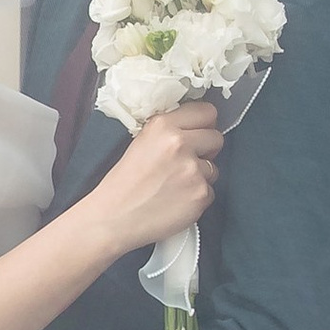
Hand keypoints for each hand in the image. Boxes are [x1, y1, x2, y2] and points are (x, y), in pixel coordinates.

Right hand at [91, 102, 221, 256]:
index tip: (199, 132)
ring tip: (175, 185)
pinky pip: (210, 191)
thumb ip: (168, 131)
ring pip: (214, 168)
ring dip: (200, 176)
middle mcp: (180, 143)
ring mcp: (193, 170)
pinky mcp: (201, 194)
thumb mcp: (140, 142)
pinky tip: (176, 201)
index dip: (203, 124)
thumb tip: (193, 129)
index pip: (206, 111)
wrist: (114, 218)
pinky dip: (196, 197)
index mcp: (162, 126)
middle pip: (216, 137)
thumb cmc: (122, 185)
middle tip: (187, 161)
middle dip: (206, 149)